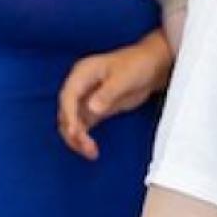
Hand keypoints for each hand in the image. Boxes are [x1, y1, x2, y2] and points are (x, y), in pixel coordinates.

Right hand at [59, 34, 172, 159]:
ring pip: (72, 122)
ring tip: (90, 152)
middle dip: (72, 131)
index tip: (75, 132)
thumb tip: (92, 108)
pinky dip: (84, 138)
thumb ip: (107, 93)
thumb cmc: (137, 65)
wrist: (151, 66)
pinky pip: (83, 126)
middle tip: (85, 146)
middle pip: (65, 112)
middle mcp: (80, 86)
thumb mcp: (123, 77)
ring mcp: (86, 99)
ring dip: (77, 138)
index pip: (68, 96)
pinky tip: (91, 150)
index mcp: (82, 73)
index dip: (69, 115)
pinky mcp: (94, 110)